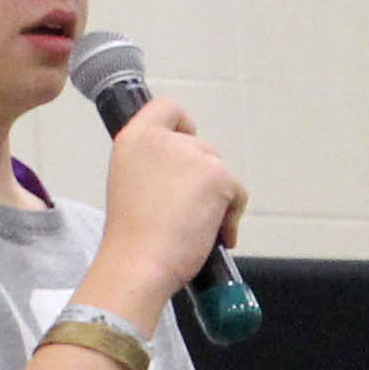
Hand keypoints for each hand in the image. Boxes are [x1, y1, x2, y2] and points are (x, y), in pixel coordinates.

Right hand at [89, 95, 247, 301]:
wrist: (139, 262)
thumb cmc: (133, 237)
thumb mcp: (130, 182)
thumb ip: (153, 165)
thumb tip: (183, 174)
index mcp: (133, 138)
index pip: (167, 107)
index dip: (183, 124)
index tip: (186, 144)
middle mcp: (162, 139)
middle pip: (201, 147)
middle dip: (203, 178)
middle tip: (187, 211)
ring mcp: (192, 154)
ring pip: (221, 171)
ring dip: (217, 199)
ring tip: (196, 228)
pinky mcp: (217, 175)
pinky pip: (238, 194)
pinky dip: (231, 217)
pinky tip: (213, 236)